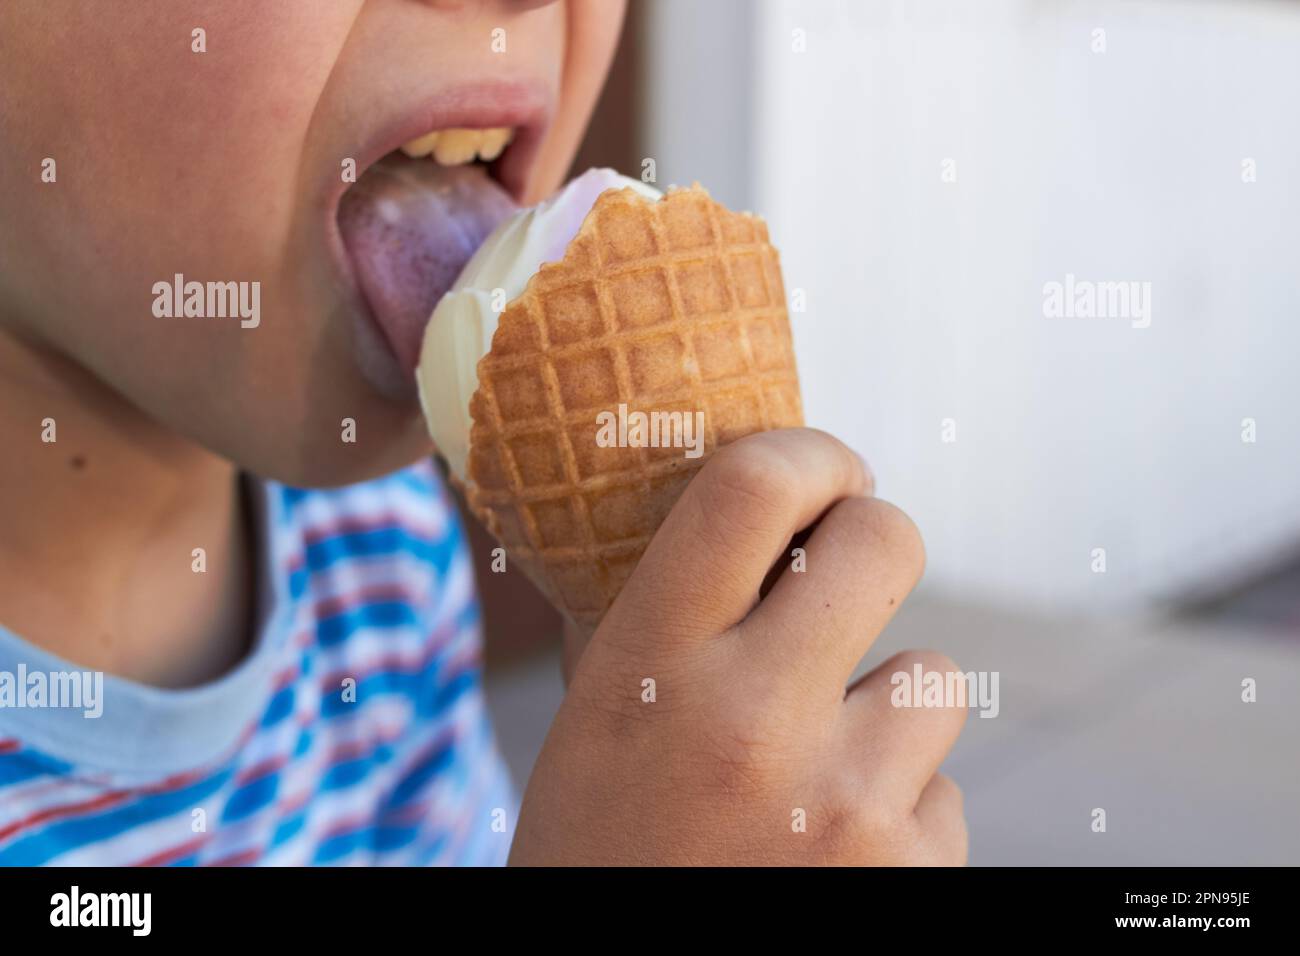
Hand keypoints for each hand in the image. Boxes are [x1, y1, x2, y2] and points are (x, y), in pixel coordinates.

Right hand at [509, 428, 966, 864]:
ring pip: (935, 676)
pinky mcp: (911, 872)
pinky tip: (835, 851)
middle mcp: (750, 718)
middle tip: (845, 581)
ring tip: (820, 767)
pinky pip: (944, 790)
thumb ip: (658, 619)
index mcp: (651, 665)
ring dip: (888, 709)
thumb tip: (736, 518)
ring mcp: (843, 801)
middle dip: (873, 544)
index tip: (827, 473)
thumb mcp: (593, 722)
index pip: (755, 485)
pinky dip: (901, 811)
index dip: (811, 454)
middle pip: (886, 542)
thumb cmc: (600, 854)